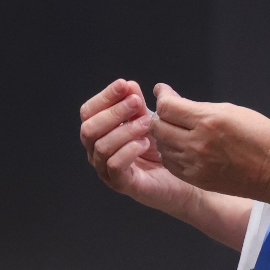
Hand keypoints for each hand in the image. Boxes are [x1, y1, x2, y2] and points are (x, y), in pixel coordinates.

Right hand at [79, 79, 197, 212]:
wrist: (181, 180)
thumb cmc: (161, 151)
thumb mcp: (148, 121)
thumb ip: (137, 105)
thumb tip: (129, 85)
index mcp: (99, 133)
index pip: (88, 112)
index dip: (104, 97)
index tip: (124, 85)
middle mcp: (97, 152)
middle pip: (89, 128)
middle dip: (113, 112)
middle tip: (137, 103)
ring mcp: (106, 170)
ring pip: (101, 146)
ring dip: (125, 130)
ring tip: (148, 124)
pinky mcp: (121, 184)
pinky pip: (115, 165)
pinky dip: (129, 150)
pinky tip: (145, 142)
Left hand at [149, 84, 269, 205]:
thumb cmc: (262, 136)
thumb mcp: (232, 110)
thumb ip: (201, 108)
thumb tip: (177, 102)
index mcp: (208, 121)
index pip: (167, 107)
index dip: (162, 97)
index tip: (163, 92)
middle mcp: (197, 143)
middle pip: (159, 127)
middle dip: (160, 116)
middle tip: (168, 112)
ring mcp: (195, 164)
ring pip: (162, 147)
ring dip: (165, 136)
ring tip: (176, 130)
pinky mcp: (197, 179)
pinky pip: (171, 164)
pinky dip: (171, 154)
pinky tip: (180, 148)